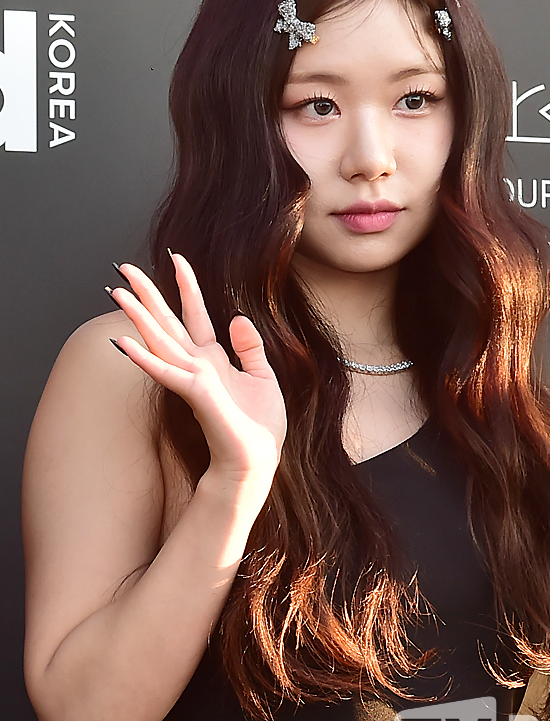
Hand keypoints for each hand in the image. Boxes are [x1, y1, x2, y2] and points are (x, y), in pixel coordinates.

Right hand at [110, 254, 286, 518]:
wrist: (255, 462)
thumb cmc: (258, 427)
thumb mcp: (262, 377)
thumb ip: (250, 348)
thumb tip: (238, 318)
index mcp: (214, 360)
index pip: (196, 314)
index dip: (186, 286)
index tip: (177, 258)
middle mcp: (197, 366)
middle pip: (168, 322)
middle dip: (147, 294)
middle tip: (125, 268)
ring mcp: (193, 379)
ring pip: (160, 340)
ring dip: (137, 317)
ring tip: (115, 292)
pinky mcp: (195, 394)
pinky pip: (166, 372)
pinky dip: (144, 358)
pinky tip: (124, 343)